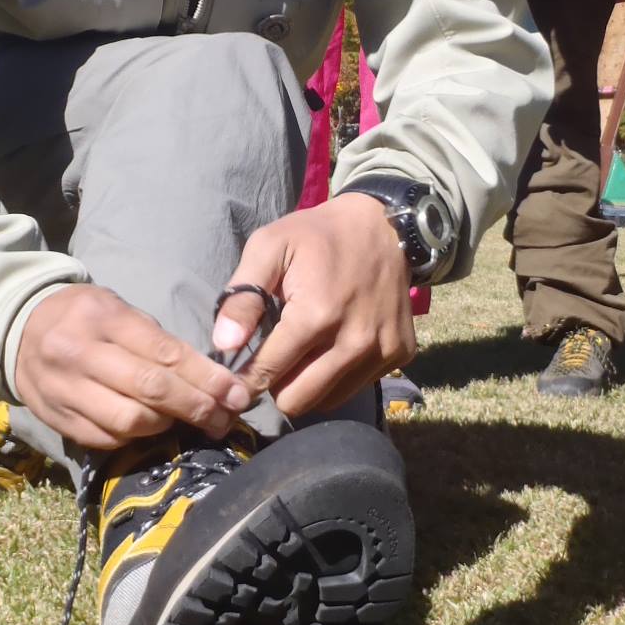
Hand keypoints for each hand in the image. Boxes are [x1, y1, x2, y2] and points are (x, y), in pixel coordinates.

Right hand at [15, 285, 252, 449]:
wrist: (18, 329)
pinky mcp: (56, 419)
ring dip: (168, 425)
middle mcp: (80, 354)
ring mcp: (64, 390)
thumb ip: (156, 340)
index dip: (206, 377)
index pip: (164, 353)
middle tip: (226, 416)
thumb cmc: (83, 316)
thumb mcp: (117, 309)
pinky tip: (154, 430)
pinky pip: (105, 439)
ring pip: (128, 421)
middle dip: (196, 406)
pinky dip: (136, 438)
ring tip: (191, 421)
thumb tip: (208, 376)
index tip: (237, 393)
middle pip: (150, 390)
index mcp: (102, 318)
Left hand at [211, 193, 415, 419]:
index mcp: (316, 315)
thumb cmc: (318, 235)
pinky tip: (338, 342)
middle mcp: (353, 341)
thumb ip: (243, 296)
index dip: (246, 377)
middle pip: (297, 401)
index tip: (238, 374)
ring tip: (308, 348)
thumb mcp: (270, 247)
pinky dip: (341, 374)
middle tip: (277, 356)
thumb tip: (224, 345)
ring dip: (310, 382)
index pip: (267, 374)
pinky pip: (357, 386)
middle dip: (278, 384)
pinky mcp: (400, 353)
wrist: (385, 223)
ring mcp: (381, 350)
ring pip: (327, 401)